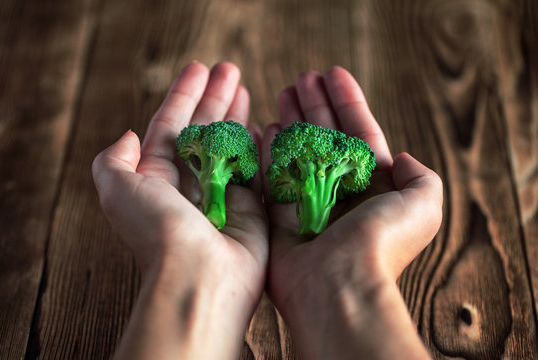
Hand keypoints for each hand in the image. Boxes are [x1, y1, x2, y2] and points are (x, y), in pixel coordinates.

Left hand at [92, 62, 267, 359]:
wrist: (200, 276)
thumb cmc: (157, 231)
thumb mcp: (118, 190)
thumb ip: (114, 160)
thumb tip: (128, 137)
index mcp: (158, 177)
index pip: (171, 125)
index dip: (184, 94)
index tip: (200, 67)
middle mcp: (190, 183)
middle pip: (203, 129)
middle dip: (215, 97)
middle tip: (230, 68)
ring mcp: (223, 194)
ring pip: (230, 144)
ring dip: (236, 114)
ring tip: (245, 85)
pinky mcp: (252, 207)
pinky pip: (256, 168)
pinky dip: (259, 145)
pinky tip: (263, 122)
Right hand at [262, 67, 441, 358]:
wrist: (339, 286)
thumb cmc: (381, 244)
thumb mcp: (423, 206)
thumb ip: (421, 177)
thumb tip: (400, 157)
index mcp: (372, 185)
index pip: (358, 131)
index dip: (347, 101)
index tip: (333, 73)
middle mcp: (339, 190)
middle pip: (325, 135)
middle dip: (315, 104)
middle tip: (302, 77)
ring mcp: (308, 200)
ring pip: (298, 149)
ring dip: (292, 118)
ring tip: (284, 90)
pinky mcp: (280, 215)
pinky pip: (273, 174)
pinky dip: (270, 149)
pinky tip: (265, 124)